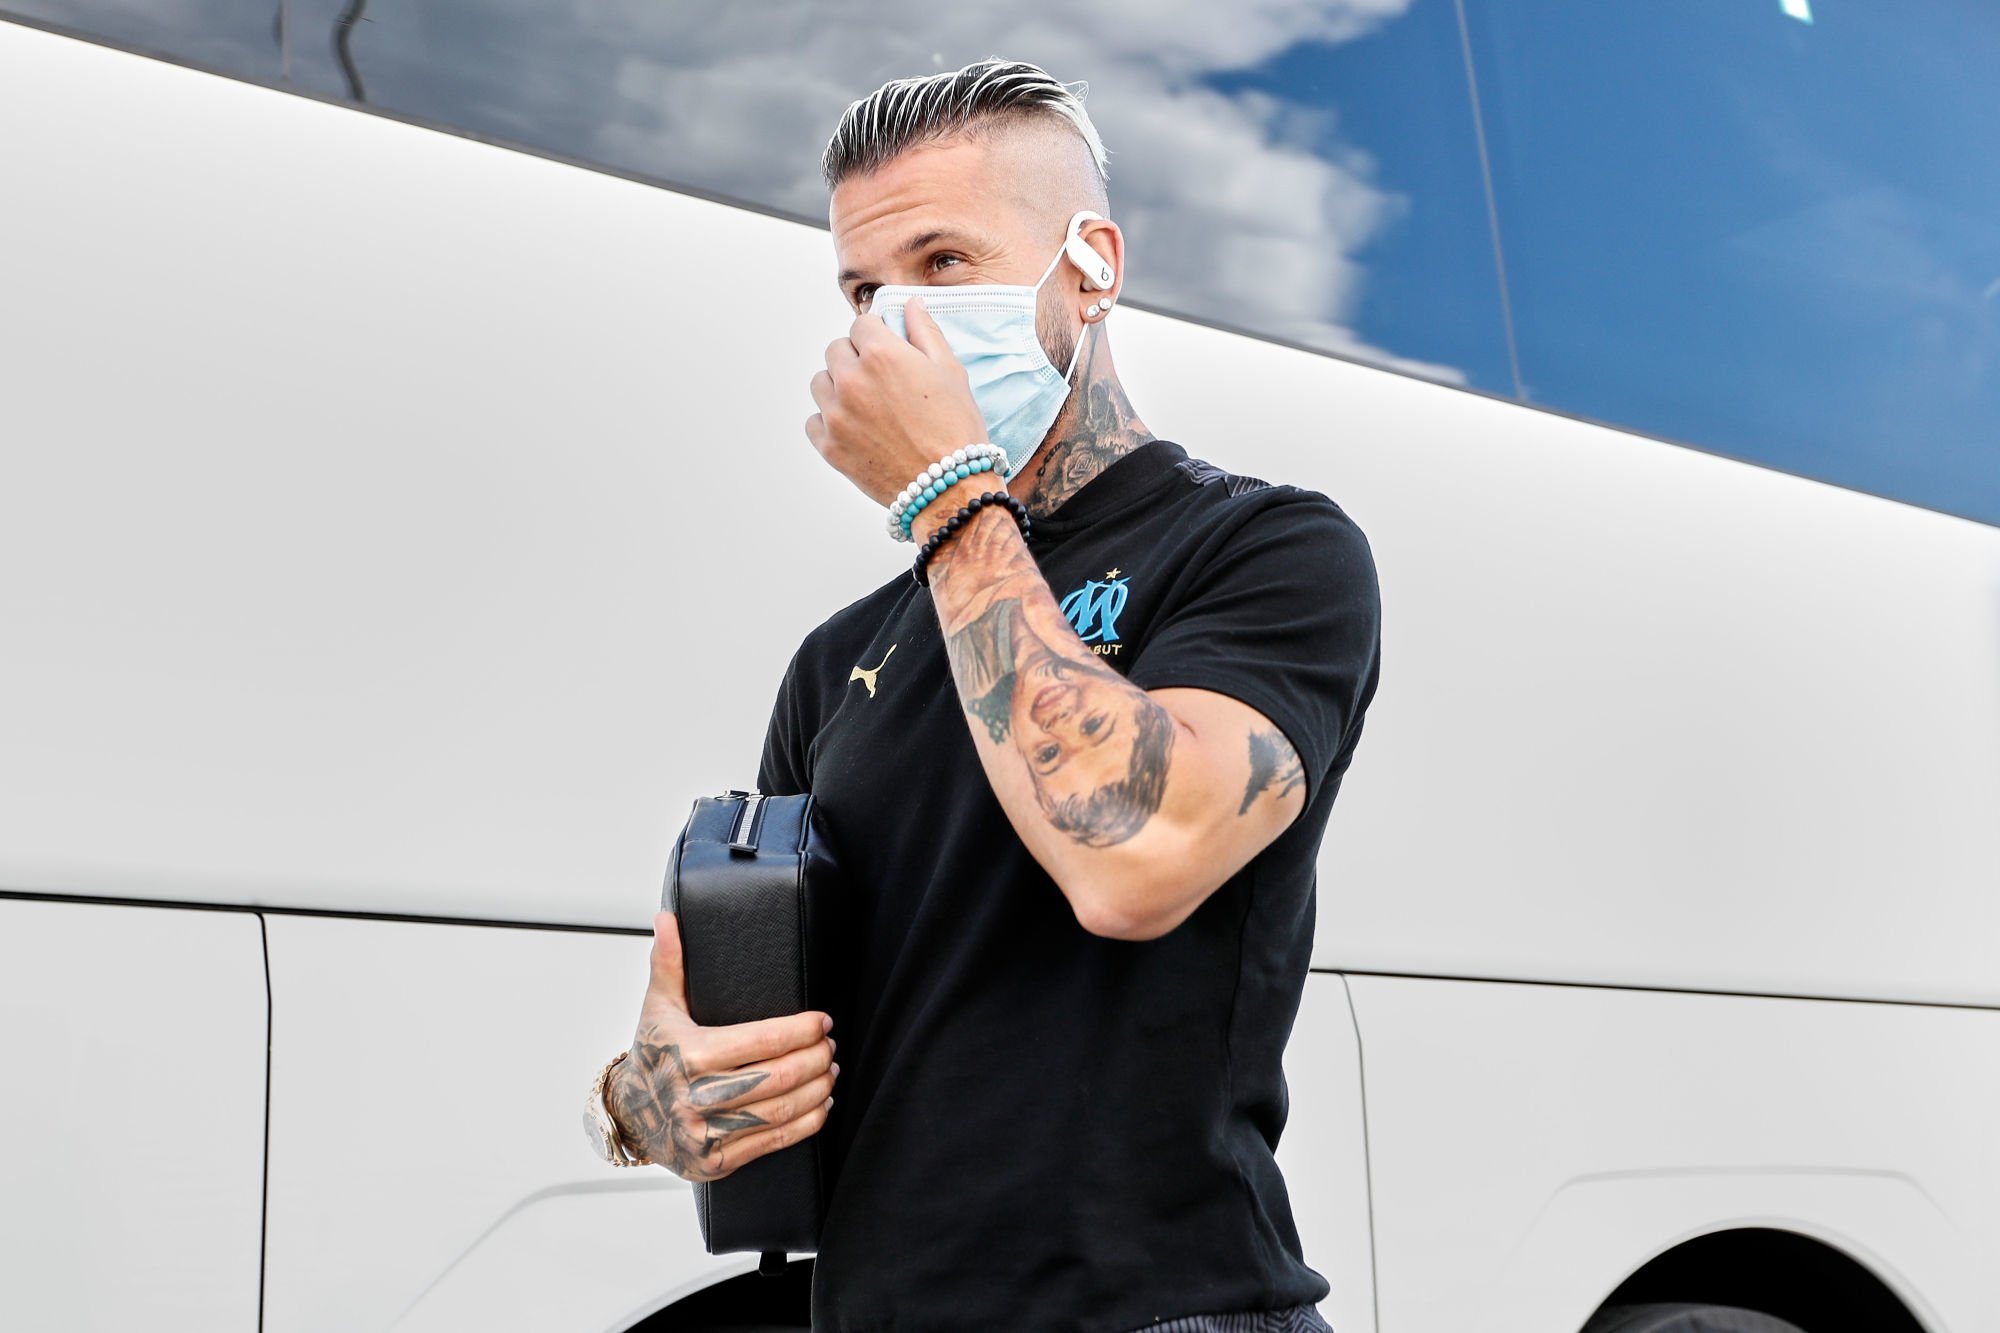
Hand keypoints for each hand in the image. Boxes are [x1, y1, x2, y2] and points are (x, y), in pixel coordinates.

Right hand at [608, 911, 836, 1180]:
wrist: (629, 1114)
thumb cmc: (652, 1054)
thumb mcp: (658, 1007)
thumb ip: (668, 962)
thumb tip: (668, 919)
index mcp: (689, 1056)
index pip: (760, 1041)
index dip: (800, 1031)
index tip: (823, 1021)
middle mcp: (696, 1098)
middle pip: (776, 1078)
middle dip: (814, 1058)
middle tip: (830, 1043)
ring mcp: (706, 1134)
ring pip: (778, 1112)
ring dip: (816, 1089)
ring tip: (830, 1069)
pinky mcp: (716, 1162)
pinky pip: (771, 1143)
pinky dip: (805, 1124)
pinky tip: (821, 1105)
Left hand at [805, 297, 989, 506]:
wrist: (949, 488)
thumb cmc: (956, 430)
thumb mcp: (950, 371)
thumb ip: (924, 331)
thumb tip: (910, 304)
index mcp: (881, 354)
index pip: (861, 324)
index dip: (878, 335)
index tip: (889, 350)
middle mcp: (851, 380)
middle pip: (836, 350)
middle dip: (856, 358)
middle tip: (881, 381)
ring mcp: (836, 415)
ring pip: (820, 383)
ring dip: (838, 386)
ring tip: (867, 405)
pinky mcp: (829, 446)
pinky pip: (814, 420)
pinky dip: (830, 421)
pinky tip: (857, 429)